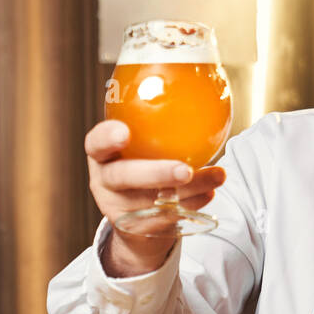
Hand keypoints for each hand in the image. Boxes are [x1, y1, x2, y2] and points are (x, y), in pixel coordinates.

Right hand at [85, 119, 225, 275]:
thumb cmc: (144, 163)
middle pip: (123, 177)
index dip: (107, 138)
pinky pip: (168, 217)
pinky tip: (211, 192)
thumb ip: (160, 123)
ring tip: (217, 176)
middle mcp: (106, 181)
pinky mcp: (138, 229)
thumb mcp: (143, 144)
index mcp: (102, 154)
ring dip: (190, 189)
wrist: (137, 218)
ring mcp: (119, 208)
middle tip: (183, 170)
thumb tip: (209, 84)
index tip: (124, 132)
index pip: (96, 143)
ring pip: (153, 200)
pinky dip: (194, 203)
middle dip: (154, 173)